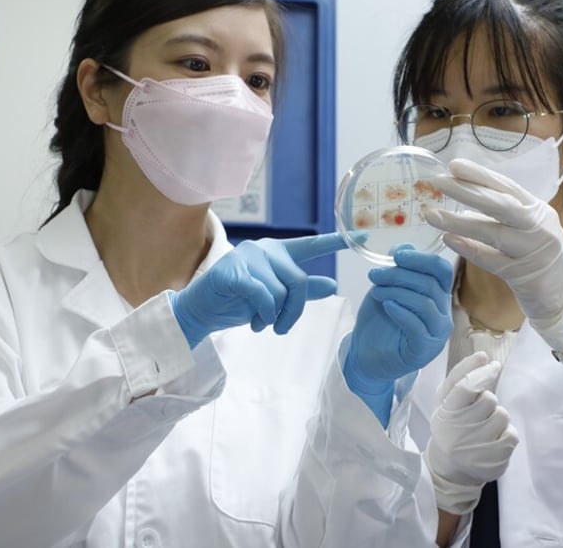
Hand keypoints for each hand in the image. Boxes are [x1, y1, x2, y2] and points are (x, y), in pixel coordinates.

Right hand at [170, 233, 347, 347]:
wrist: (201, 312)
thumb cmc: (237, 303)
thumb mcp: (275, 299)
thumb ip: (302, 292)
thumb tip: (332, 285)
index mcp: (277, 254)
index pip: (310, 246)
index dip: (335, 241)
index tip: (362, 235)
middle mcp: (264, 249)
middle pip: (298, 280)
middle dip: (294, 311)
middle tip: (281, 328)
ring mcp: (247, 257)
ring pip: (280, 292)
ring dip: (273, 317)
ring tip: (259, 322)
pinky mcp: (233, 271)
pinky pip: (263, 296)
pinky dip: (263, 314)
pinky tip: (254, 322)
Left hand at [343, 245, 453, 426]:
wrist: (365, 356)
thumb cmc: (379, 322)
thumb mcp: (386, 289)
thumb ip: (397, 270)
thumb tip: (404, 246)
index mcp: (437, 295)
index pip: (441, 270)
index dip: (421, 259)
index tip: (396, 255)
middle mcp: (442, 314)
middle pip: (430, 284)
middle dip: (399, 275)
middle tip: (374, 275)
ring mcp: (436, 334)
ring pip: (424, 303)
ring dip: (396, 292)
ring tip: (375, 291)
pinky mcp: (425, 350)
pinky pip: (417, 326)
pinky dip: (401, 312)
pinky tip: (386, 306)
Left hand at [424, 158, 562, 350]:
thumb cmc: (538, 254)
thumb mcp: (527, 225)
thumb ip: (502, 211)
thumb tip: (464, 192)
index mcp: (536, 209)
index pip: (506, 186)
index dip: (480, 174)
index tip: (454, 165)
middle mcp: (537, 226)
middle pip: (500, 204)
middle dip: (468, 191)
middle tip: (439, 181)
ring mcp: (531, 251)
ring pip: (494, 232)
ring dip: (460, 222)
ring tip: (432, 215)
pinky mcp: (522, 275)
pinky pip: (491, 261)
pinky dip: (469, 249)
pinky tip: (448, 239)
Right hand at [424, 351, 518, 514]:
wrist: (450, 467)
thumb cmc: (449, 425)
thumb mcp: (445, 400)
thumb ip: (460, 376)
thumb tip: (483, 356)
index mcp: (444, 413)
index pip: (466, 387)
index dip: (482, 373)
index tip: (492, 364)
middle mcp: (459, 432)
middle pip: (489, 400)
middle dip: (487, 401)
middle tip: (477, 412)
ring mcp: (477, 449)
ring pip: (502, 416)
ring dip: (496, 418)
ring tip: (484, 427)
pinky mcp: (494, 462)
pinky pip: (512, 435)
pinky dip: (505, 434)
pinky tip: (492, 440)